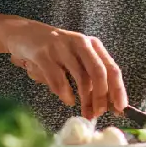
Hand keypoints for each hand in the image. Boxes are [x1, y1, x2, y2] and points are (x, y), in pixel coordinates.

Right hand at [1, 18, 127, 119]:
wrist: (24, 33)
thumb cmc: (54, 51)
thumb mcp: (77, 59)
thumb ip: (91, 78)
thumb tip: (108, 104)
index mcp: (92, 44)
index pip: (111, 68)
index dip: (118, 90)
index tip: (121, 109)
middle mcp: (80, 42)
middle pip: (98, 72)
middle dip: (101, 97)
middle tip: (99, 113)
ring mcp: (61, 46)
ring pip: (80, 77)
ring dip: (85, 99)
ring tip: (85, 112)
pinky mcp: (43, 53)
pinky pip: (58, 78)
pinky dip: (65, 93)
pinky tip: (68, 100)